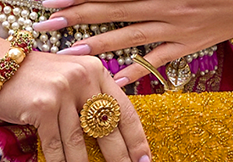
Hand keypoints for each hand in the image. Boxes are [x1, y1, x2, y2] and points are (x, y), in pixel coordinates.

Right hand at [0, 50, 152, 161]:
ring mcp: (62, 90)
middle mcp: (84, 78)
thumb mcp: (69, 84)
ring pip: (79, 143)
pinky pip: (54, 147)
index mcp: (97, 73)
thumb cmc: (34, 82)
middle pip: (108, 130)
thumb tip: (114, 144)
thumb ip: (90, 104)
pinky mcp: (42, 105)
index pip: (126, 113)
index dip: (138, 145)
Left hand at [33, 0, 232, 85]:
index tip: (52, 0)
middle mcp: (161, 3)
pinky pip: (156, 61)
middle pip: (110, 10)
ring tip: (70, 54)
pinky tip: (114, 83)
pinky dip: (135, 73)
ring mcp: (173, 27)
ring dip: (96, 46)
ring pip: (127, 36)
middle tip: (46, 23)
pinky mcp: (186, 46)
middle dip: (75, 17)